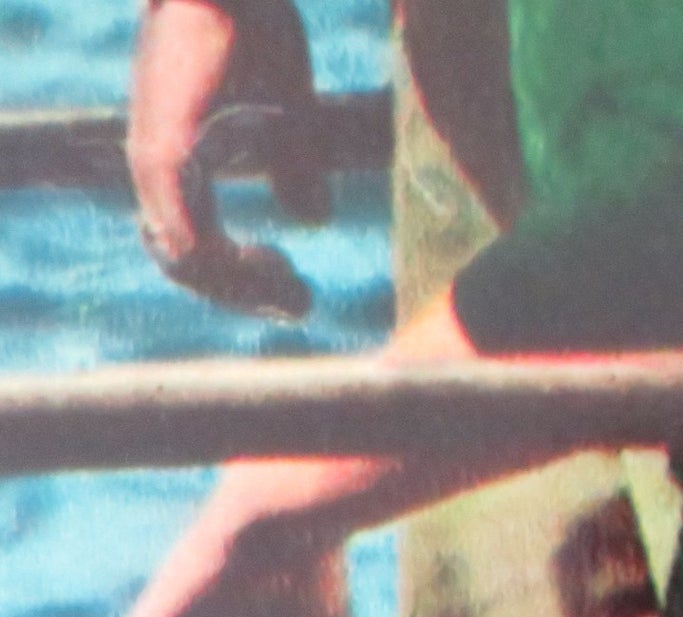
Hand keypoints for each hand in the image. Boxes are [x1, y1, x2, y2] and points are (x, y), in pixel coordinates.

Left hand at [127, 0, 327, 318]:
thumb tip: (312, 219)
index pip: (194, 250)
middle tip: (300, 301)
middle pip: (189, 269)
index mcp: (174, 163)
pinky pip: (192, 241)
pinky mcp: (167, 156)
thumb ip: (297, 170)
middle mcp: (153, 169)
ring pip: (188, 263)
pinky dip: (232, 267)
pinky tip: (273, 261)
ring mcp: (155, 163)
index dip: (243, 280)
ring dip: (243, 288)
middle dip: (249, 296)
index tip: (295, 280)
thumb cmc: (254, 33)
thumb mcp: (288, 116)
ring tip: (291, 284)